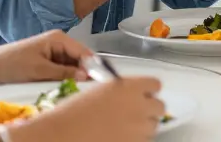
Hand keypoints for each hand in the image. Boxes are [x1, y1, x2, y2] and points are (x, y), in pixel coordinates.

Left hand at [0, 30, 89, 86]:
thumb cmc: (12, 64)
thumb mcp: (39, 70)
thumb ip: (63, 72)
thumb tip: (85, 76)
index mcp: (59, 39)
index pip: (83, 52)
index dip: (91, 66)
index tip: (97, 81)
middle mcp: (59, 43)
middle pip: (79, 59)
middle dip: (81, 73)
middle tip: (84, 89)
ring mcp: (53, 53)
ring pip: (71, 67)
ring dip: (72, 77)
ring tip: (72, 89)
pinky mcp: (48, 62)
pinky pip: (62, 71)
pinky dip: (63, 79)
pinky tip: (63, 87)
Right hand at [11, 77, 165, 141]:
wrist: (62, 135)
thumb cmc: (72, 113)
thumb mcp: (98, 92)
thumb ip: (119, 91)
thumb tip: (128, 96)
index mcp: (129, 86)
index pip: (154, 84)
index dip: (147, 90)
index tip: (141, 95)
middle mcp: (139, 104)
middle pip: (159, 106)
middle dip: (148, 110)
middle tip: (133, 114)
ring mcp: (140, 127)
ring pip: (153, 125)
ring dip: (143, 126)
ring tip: (123, 128)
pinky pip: (144, 140)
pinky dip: (136, 139)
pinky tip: (120, 137)